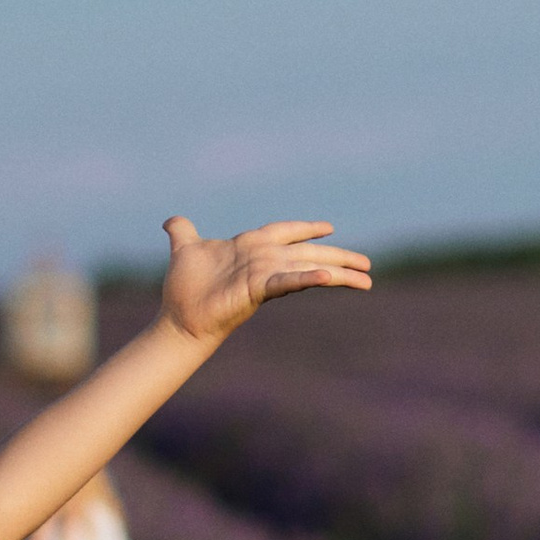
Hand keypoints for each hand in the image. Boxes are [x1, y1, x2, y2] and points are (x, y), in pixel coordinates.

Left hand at [158, 213, 371, 345]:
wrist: (179, 318)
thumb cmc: (185, 288)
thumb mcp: (184, 248)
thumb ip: (182, 232)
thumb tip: (172, 221)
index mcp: (251, 246)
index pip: (285, 232)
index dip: (305, 228)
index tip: (328, 227)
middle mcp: (263, 259)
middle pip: (309, 253)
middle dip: (339, 256)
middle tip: (367, 263)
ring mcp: (264, 274)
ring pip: (309, 268)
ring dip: (339, 272)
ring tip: (366, 278)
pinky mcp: (259, 289)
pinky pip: (288, 280)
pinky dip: (307, 278)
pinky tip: (327, 278)